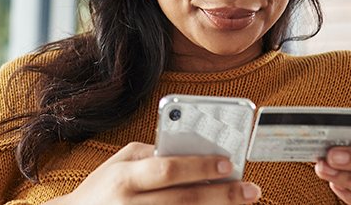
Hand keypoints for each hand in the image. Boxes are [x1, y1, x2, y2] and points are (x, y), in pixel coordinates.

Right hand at [46, 142, 260, 204]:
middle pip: (184, 199)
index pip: (167, 169)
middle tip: (250, 189)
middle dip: (222, 194)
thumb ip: (150, 153)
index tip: (228, 162)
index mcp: (124, 178)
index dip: (199, 166)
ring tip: (243, 203)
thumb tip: (190, 151)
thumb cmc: (101, 189)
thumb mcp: (118, 163)